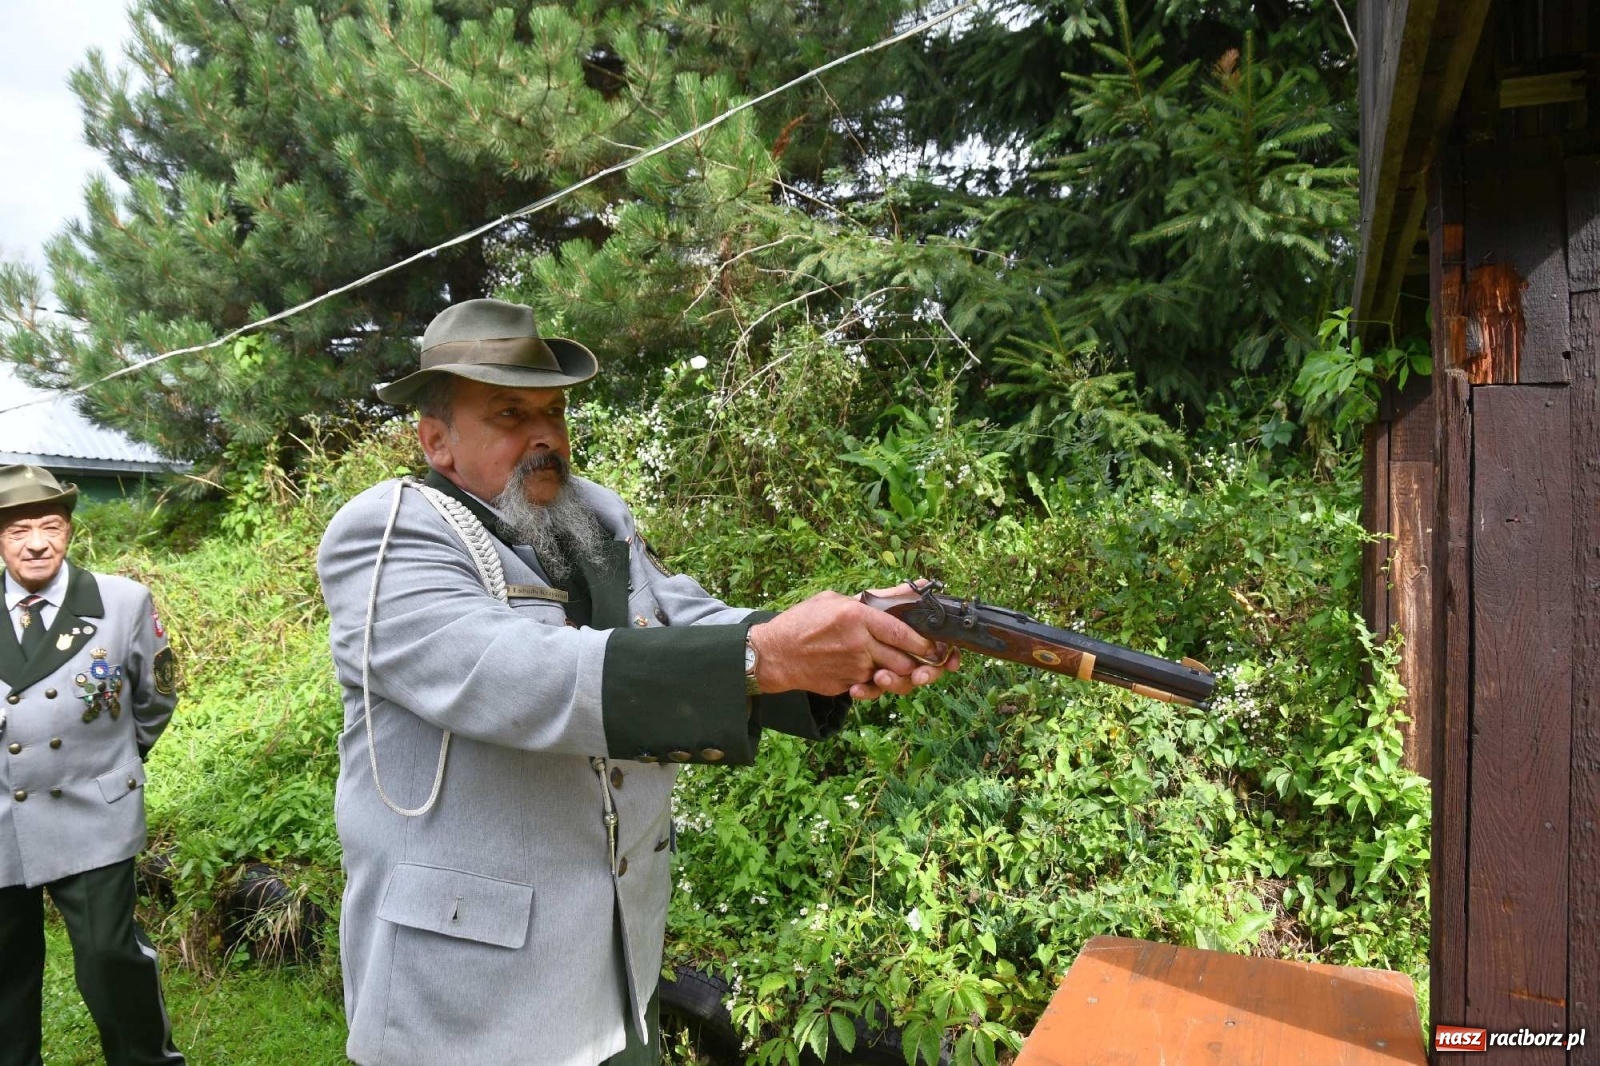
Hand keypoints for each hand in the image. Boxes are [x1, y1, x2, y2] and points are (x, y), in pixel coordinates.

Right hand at [747, 589, 959, 699]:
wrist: (773, 654)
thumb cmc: (803, 622)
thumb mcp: (837, 600)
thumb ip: (879, 597)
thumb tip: (914, 588)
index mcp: (857, 618)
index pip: (902, 632)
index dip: (924, 642)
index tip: (937, 645)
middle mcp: (858, 644)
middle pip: (903, 661)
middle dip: (921, 664)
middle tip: (928, 661)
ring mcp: (852, 669)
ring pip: (892, 678)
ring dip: (902, 676)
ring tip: (900, 667)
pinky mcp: (845, 685)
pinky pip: (872, 687)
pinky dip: (877, 682)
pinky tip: (873, 674)